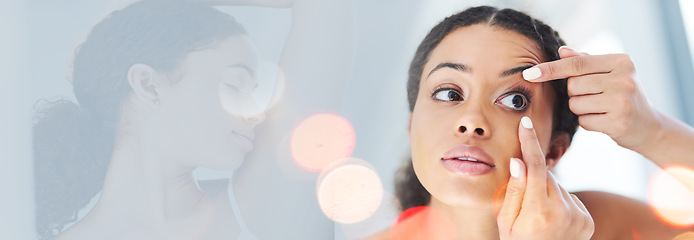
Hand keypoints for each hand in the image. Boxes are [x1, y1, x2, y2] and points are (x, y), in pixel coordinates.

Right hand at [497, 116, 593, 239]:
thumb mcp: (505, 222)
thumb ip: (513, 191)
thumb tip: (519, 161)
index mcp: (538, 212)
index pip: (535, 167)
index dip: (529, 143)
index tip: (526, 123)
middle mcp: (562, 213)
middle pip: (546, 177)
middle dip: (533, 180)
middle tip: (525, 204)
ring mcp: (578, 217)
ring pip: (557, 187)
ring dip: (546, 193)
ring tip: (539, 218)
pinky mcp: (587, 220)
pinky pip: (568, 198)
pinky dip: (559, 203)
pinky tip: (552, 221)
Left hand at [522, 47, 660, 150]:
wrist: (649, 127)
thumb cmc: (622, 96)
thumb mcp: (610, 74)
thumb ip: (585, 62)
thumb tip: (562, 51)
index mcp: (621, 62)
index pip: (577, 63)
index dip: (551, 68)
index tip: (529, 73)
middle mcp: (624, 79)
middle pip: (573, 85)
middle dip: (574, 93)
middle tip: (595, 97)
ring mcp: (622, 101)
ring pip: (575, 104)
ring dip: (581, 109)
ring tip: (601, 109)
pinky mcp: (618, 122)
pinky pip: (583, 121)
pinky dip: (588, 122)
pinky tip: (605, 120)